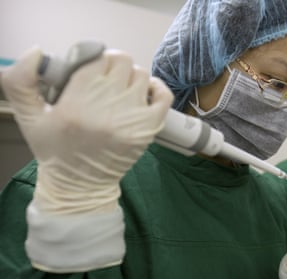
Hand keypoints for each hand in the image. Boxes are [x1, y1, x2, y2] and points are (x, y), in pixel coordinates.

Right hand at [1, 46, 172, 271]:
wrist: (81, 185)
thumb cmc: (55, 150)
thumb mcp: (29, 117)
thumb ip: (21, 82)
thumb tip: (36, 52)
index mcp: (77, 100)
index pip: (96, 57)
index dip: (91, 60)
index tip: (87, 73)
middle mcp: (108, 105)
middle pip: (121, 62)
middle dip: (111, 68)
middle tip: (103, 82)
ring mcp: (133, 117)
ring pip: (141, 74)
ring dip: (130, 79)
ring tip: (119, 92)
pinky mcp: (149, 128)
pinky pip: (163, 95)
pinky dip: (156, 88)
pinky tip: (144, 93)